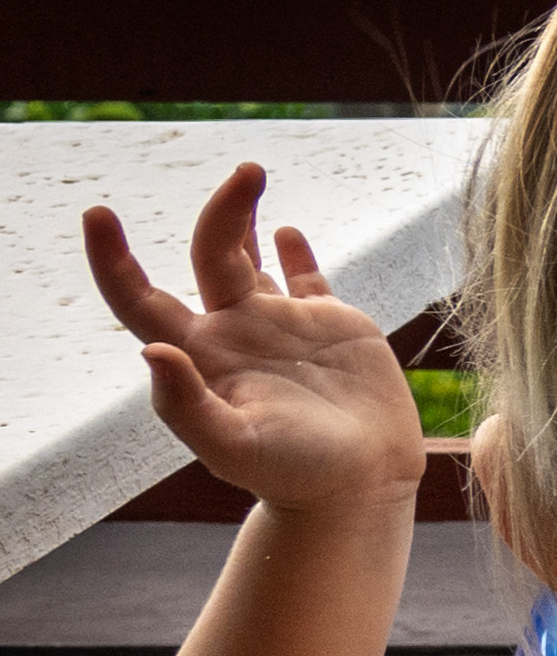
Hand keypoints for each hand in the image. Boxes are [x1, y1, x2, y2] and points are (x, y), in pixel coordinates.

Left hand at [84, 171, 425, 512]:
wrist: (360, 485)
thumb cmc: (294, 474)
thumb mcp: (233, 447)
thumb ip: (188, 405)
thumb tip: (153, 351)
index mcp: (201, 356)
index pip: (138, 297)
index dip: (113, 258)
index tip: (98, 213)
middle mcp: (234, 333)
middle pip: (212, 256)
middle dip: (221, 211)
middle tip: (248, 170)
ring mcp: (281, 327)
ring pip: (249, 258)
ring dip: (244, 216)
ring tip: (250, 173)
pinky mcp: (331, 327)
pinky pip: (306, 279)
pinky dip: (293, 252)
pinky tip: (284, 231)